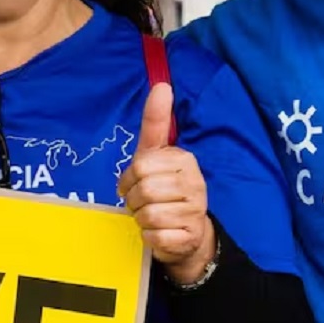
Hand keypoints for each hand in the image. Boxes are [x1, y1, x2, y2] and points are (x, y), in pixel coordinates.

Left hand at [117, 83, 214, 284]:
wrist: (188, 233)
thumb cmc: (165, 190)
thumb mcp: (156, 156)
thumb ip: (155, 122)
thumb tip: (161, 84)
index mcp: (185, 160)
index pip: (140, 166)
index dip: (128, 179)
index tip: (132, 184)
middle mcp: (194, 183)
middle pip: (143, 191)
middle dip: (134, 201)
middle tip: (142, 203)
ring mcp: (195, 211)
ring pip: (148, 215)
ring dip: (141, 219)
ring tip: (151, 217)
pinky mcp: (189, 237)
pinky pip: (155, 237)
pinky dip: (149, 237)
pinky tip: (159, 233)